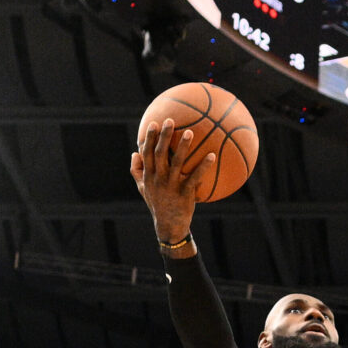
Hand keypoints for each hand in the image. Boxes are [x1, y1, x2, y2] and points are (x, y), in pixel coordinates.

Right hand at [130, 115, 217, 243]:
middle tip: (171, 120)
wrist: (168, 226)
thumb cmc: (157, 204)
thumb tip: (134, 153)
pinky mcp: (184, 194)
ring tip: (190, 132)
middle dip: (164, 135)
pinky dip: (203, 167)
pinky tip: (212, 156)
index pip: (146, 153)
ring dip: (183, 146)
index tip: (153, 123)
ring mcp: (171, 186)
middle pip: (159, 153)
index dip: (149, 137)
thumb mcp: (143, 189)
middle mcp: (158, 179)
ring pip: (176, 163)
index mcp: (148, 176)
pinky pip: (195, 177)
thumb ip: (137, 171)